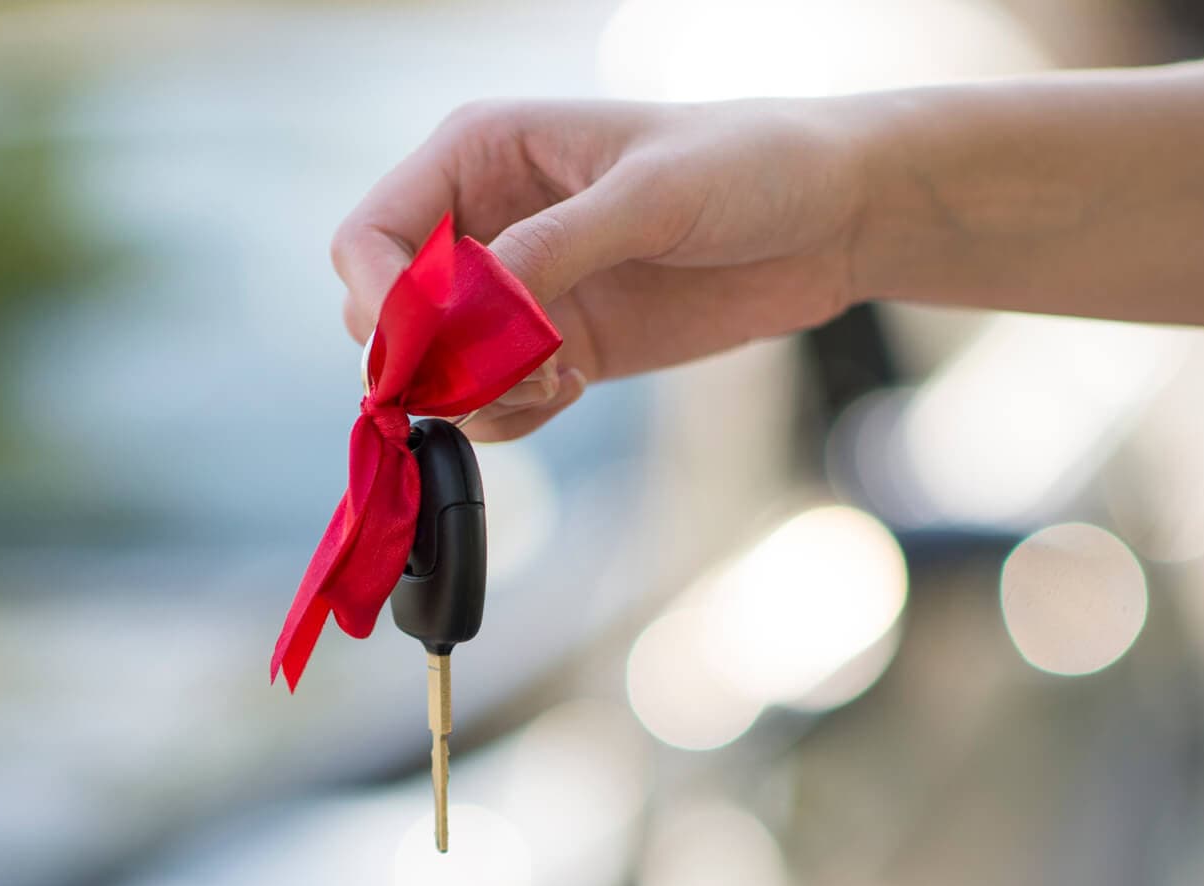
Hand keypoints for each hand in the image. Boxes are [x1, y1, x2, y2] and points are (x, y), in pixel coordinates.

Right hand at [331, 98, 868, 439]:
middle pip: (384, 312)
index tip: (427, 352)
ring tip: (552, 381)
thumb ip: (552, 247)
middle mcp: (482, 219)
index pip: (370, 236)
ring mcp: (515, 291)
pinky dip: (510, 415)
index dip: (380, 300)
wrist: (833, 215)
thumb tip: (462, 312)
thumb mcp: (650, 195)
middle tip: (509, 371)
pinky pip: (491, 402)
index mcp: (480, 152)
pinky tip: (571, 388)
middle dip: (429, 359)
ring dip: (473, 396)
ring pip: (433, 370)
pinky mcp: (554, 346)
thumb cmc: (749, 163)